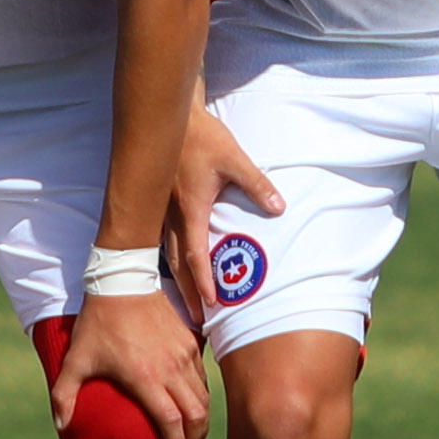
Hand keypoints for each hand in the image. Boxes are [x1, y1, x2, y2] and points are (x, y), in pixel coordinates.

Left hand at [53, 287, 210, 438]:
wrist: (123, 279)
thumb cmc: (99, 322)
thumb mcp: (76, 359)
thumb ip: (64, 394)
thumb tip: (60, 426)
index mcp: (145, 378)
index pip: (172, 423)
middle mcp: (171, 369)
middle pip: (196, 416)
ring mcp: (184, 355)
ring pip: (204, 398)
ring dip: (202, 423)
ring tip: (193, 438)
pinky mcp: (190, 342)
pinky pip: (203, 378)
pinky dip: (202, 399)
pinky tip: (194, 408)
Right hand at [173, 105, 283, 322]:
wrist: (170, 119)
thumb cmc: (203, 137)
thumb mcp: (234, 158)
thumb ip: (256, 184)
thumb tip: (278, 206)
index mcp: (191, 209)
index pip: (195, 255)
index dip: (202, 281)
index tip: (210, 303)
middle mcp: (172, 215)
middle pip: (177, 264)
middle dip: (186, 292)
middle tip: (193, 319)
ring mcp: (162, 211)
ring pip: (168, 253)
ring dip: (177, 279)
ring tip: (184, 302)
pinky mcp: (160, 204)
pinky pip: (163, 239)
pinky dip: (171, 259)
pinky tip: (176, 269)